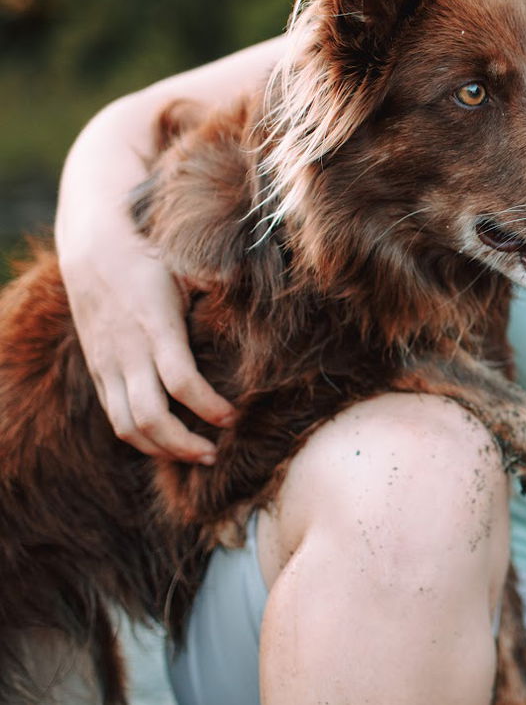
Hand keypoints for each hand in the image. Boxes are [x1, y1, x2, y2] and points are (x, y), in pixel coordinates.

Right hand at [57, 215, 234, 462]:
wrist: (92, 247)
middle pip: (149, 417)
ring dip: (161, 449)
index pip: (180, 381)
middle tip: (216, 455)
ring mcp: (108, 364)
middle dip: (183, 444)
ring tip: (196, 456)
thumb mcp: (186, 263)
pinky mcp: (98, 370)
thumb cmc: (151, 255)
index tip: (234, 417)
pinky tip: (168, 442)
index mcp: (156, 326)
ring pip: (127, 426)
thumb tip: (253, 285)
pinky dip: (140, 437)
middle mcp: (127, 352)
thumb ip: (218, 280)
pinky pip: (114, 416)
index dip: (208, 406)